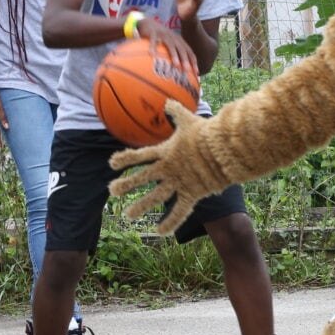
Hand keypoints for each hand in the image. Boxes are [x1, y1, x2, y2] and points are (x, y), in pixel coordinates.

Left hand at [108, 101, 216, 234]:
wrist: (223, 149)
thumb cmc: (207, 133)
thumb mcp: (189, 119)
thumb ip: (176, 111)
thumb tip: (167, 101)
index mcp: (165, 152)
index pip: (140, 155)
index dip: (124, 159)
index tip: (111, 164)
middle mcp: (168, 169)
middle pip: (142, 178)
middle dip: (126, 185)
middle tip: (112, 191)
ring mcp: (178, 183)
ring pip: (156, 197)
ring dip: (141, 206)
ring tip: (128, 216)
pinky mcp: (192, 194)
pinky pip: (179, 211)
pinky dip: (170, 223)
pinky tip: (160, 233)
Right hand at [140, 18, 197, 74]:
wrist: (148, 23)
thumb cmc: (159, 38)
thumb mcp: (169, 45)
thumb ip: (174, 56)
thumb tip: (177, 73)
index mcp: (179, 42)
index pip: (189, 52)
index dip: (193, 62)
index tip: (196, 72)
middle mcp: (174, 38)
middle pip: (182, 49)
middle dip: (186, 60)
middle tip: (187, 70)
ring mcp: (164, 35)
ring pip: (170, 45)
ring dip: (174, 54)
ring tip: (176, 65)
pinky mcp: (153, 33)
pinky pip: (153, 41)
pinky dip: (153, 47)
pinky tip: (152, 55)